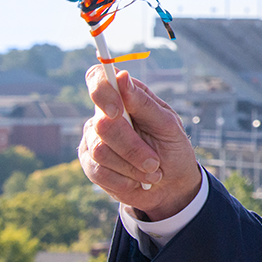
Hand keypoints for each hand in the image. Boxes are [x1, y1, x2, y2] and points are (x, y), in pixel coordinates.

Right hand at [79, 65, 202, 220]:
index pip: (97, 78)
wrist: (171, 185)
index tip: (117, 111)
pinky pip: (99, 172)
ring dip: (132, 167)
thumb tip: (122, 76)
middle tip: (154, 162)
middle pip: (102, 124)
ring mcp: (92, 139)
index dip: (101, 91)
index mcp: (124, 97)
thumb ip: (144, 103)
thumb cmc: (171, 148)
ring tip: (152, 172)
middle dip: (132, 147)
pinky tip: (137, 181)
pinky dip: (124, 180)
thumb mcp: (168, 125)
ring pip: (100, 151)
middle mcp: (103, 115)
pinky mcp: (89, 164)